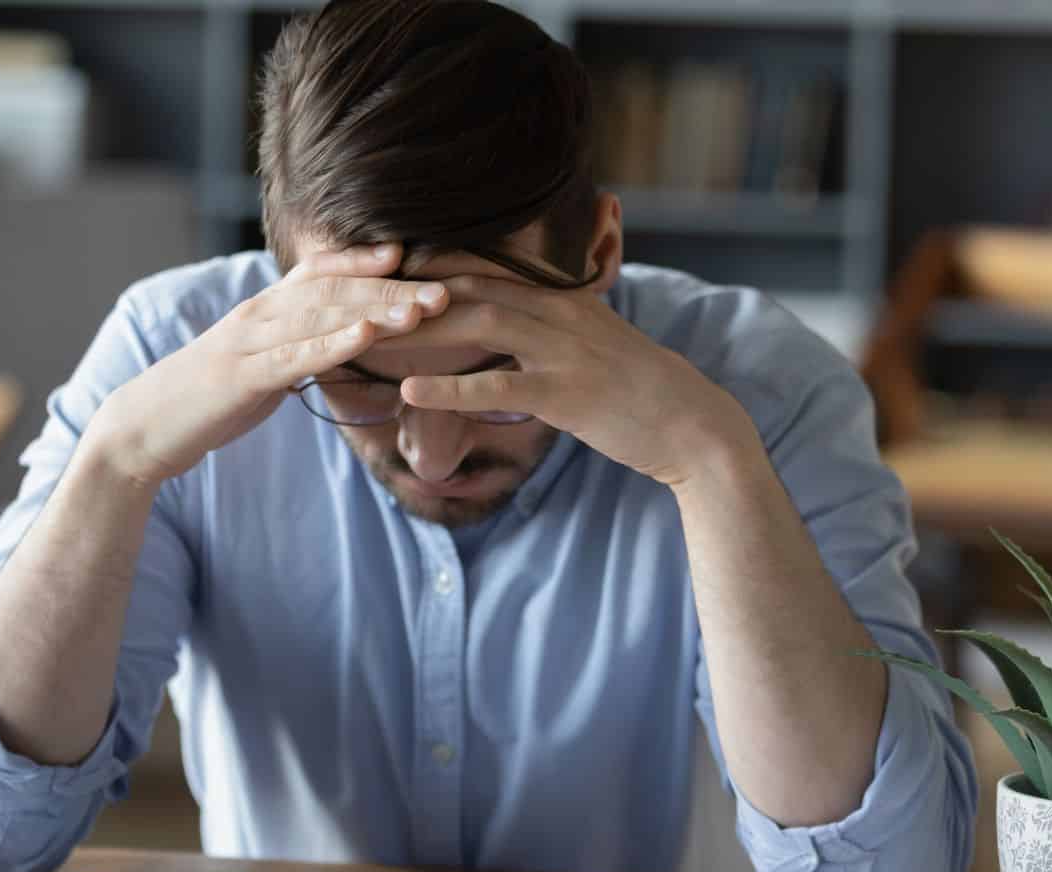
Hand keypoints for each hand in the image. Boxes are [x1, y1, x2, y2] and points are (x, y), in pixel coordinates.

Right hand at [88, 243, 448, 485]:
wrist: (146, 427)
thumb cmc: (207, 400)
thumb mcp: (258, 368)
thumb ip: (294, 351)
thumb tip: (334, 349)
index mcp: (263, 311)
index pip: (318, 273)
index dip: (362, 260)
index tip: (409, 254)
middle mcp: (258, 314)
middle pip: (334, 290)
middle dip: (391, 288)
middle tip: (445, 288)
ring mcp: (249, 341)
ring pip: (322, 316)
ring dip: (377, 309)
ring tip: (423, 310)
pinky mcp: (242, 375)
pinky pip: (295, 354)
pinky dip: (334, 342)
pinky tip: (368, 336)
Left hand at [385, 276, 756, 487]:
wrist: (690, 424)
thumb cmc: (638, 389)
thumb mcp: (596, 340)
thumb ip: (557, 322)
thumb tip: (518, 318)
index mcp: (564, 297)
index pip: (488, 269)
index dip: (434, 265)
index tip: (386, 269)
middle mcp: (561, 313)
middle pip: (473, 288)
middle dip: (415, 291)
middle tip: (361, 299)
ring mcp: (563, 351)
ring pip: (480, 325)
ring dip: (422, 331)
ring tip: (371, 339)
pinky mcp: (565, 394)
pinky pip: (498, 386)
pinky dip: (450, 389)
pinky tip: (410, 393)